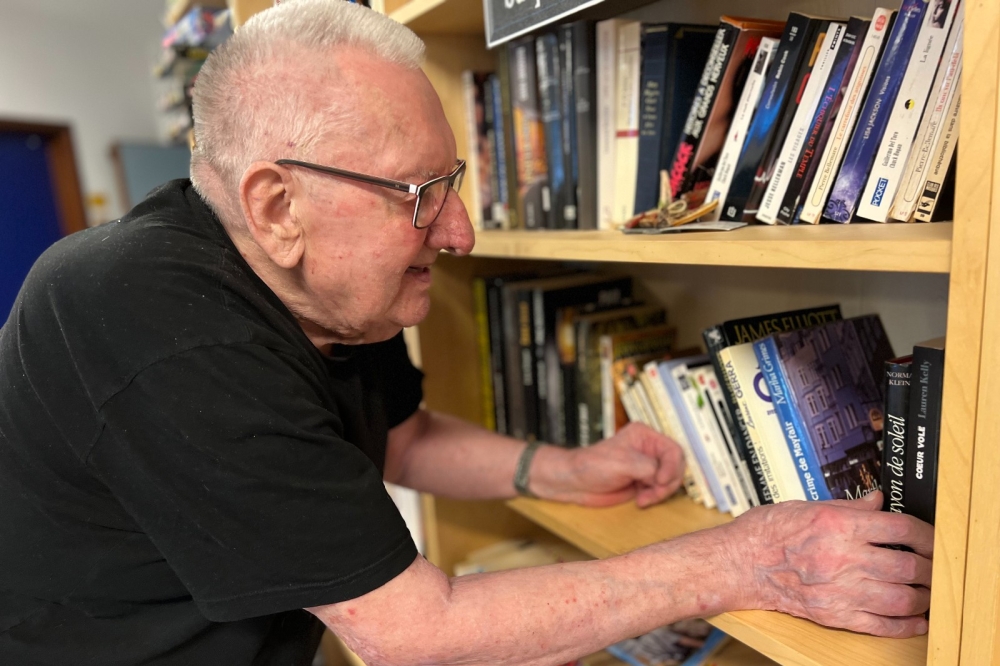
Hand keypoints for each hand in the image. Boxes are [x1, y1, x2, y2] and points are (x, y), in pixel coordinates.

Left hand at [532, 422, 684, 507]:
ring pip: (670, 480)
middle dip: (667, 482)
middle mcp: (648, 449)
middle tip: (654, 491)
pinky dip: (655, 497)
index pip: (673, 450)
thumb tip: (665, 476)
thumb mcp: (623, 463)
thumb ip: (648, 467)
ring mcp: (646, 466)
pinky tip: (641, 500)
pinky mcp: (643, 482)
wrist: (575, 483)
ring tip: (644, 497)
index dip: (672, 467)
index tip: (661, 480)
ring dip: (661, 492)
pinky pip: (660, 491)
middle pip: (676, 467)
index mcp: (644, 435)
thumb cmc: (591, 466)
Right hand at [726, 491, 933, 636]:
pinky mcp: (833, 614)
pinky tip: (914, 619)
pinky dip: (904, 625)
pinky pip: (880, 624)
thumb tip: (877, 502)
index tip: (930, 537)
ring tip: (928, 592)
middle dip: (930, 568)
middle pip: (907, 567)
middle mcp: (842, 558)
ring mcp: (839, 590)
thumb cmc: (765, 533)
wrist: (737, 564)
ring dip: (922, 597)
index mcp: (837, 525)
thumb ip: (848, 507)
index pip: (900, 529)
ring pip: (900, 599)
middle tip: (936, 566)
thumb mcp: (807, 507)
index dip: (925, 534)